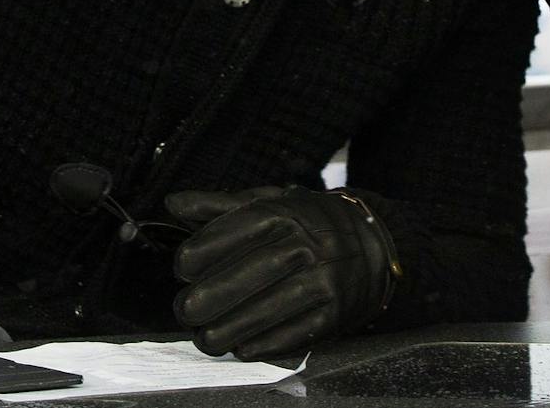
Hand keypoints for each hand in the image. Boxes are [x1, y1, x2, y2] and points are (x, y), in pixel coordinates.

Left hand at [168, 186, 398, 359]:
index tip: (183, 269)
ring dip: (225, 331)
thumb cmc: (310, 225)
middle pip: (243, 276)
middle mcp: (306, 245)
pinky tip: (241, 345)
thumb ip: (221, 207)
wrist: (376, 245)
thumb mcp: (271, 205)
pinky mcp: (334, 314)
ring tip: (207, 337)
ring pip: (263, 312)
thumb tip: (174, 203)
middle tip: (186, 310)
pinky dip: (258, 345)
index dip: (197, 255)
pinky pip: (288, 336)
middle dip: (205, 299)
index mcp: (286, 214)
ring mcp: (323, 281)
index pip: (230, 233)